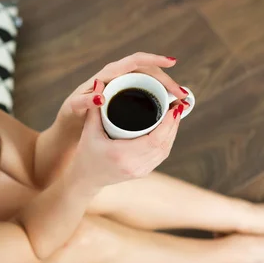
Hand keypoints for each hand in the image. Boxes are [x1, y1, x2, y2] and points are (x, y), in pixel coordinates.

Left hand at [58, 52, 187, 126]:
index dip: (153, 59)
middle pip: (148, 72)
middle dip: (167, 81)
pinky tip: (170, 106)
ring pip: (150, 82)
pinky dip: (159, 97)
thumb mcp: (75, 108)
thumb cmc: (71, 114)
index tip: (172, 62)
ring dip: (166, 89)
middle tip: (182, 95)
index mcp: (107, 75)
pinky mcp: (126, 96)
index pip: (134, 61)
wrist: (70, 124)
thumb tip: (100, 96)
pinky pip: (146, 92)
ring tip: (181, 101)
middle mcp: (117, 77)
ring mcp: (123, 86)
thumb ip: (85, 102)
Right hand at [68, 85, 183, 188]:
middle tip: (178, 104)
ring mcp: (140, 171)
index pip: (155, 140)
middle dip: (174, 123)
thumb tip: (99, 83)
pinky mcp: (143, 172)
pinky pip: (161, 155)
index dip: (168, 123)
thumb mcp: (88, 131)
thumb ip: (95, 108)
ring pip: (165, 150)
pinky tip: (169, 128)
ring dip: (173, 131)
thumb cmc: (85, 154)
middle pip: (164, 144)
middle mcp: (134, 166)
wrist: (85, 179)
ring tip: (176, 113)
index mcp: (122, 155)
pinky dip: (167, 140)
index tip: (174, 107)